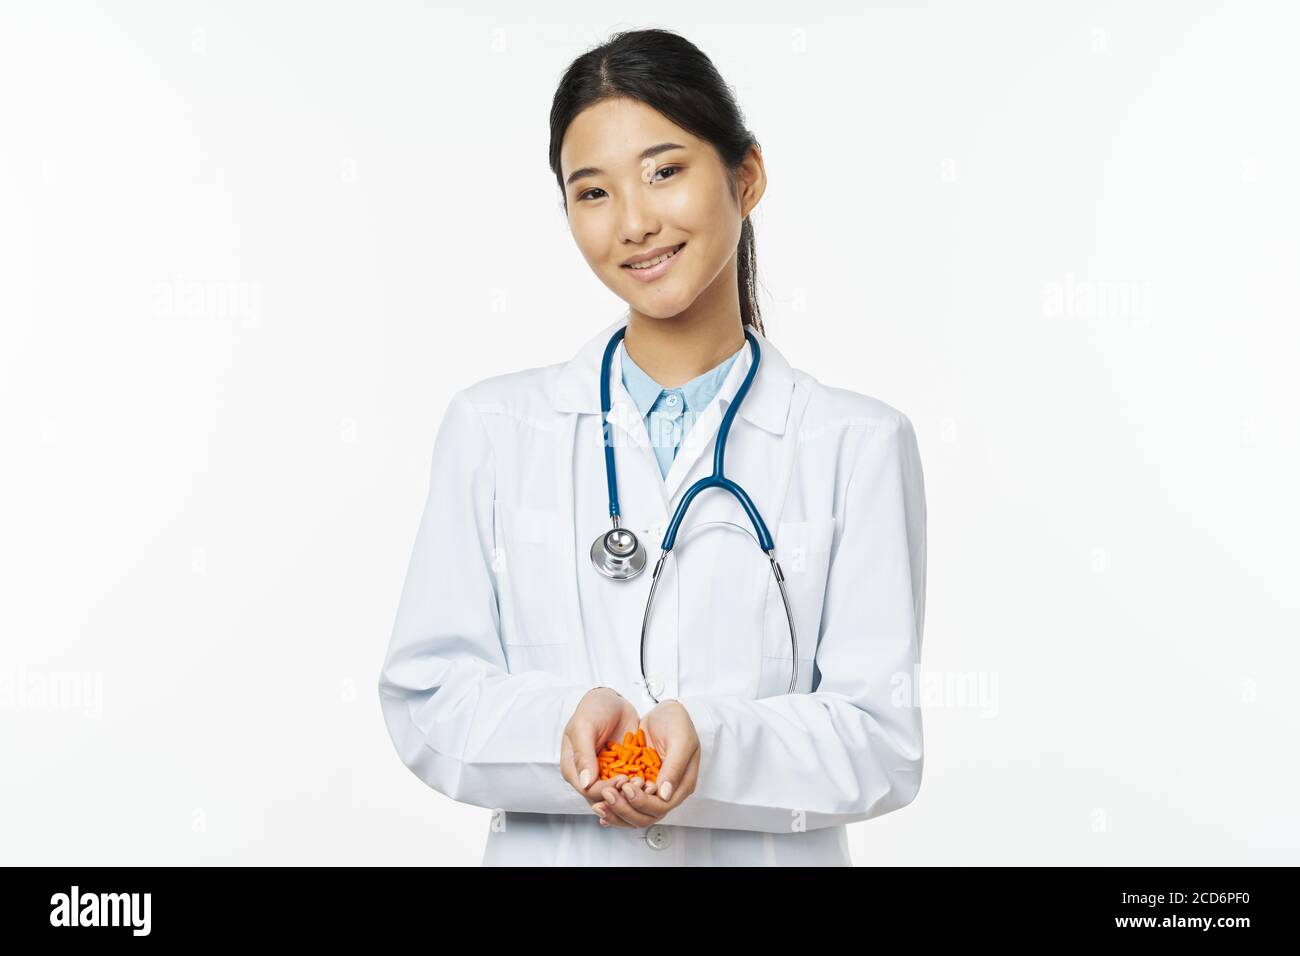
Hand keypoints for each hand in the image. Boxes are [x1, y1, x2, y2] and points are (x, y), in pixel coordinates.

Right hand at [561, 687, 640, 810]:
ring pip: (618, 794)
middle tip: (639, 783)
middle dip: (622, 794)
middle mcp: (588, 776)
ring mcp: (605, 775)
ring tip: (647, 783)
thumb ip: (584, 754)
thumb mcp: (584, 727)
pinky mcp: (621, 772)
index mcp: (573, 769)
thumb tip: (585, 783)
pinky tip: (652, 781)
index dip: (605, 789)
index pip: (588, 790)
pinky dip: (640, 784)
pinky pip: (630, 784)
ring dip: (633, 793)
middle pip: (603, 797)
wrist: (612, 700)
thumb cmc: (593, 709)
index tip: (622, 780)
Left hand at [588, 699, 700, 829]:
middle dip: (625, 809)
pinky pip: (625, 801)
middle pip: (645, 815)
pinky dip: (613, 806)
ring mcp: (651, 788)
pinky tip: (599, 805)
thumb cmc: (677, 722)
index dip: (642, 802)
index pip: (661, 807)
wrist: (665, 712)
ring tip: (598, 803)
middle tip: (607, 794)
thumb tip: (664, 794)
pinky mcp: (638, 783)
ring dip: (616, 811)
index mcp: (682, 785)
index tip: (626, 788)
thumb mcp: (681, 740)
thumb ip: (674, 767)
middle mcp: (667, 792)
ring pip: (633, 812)